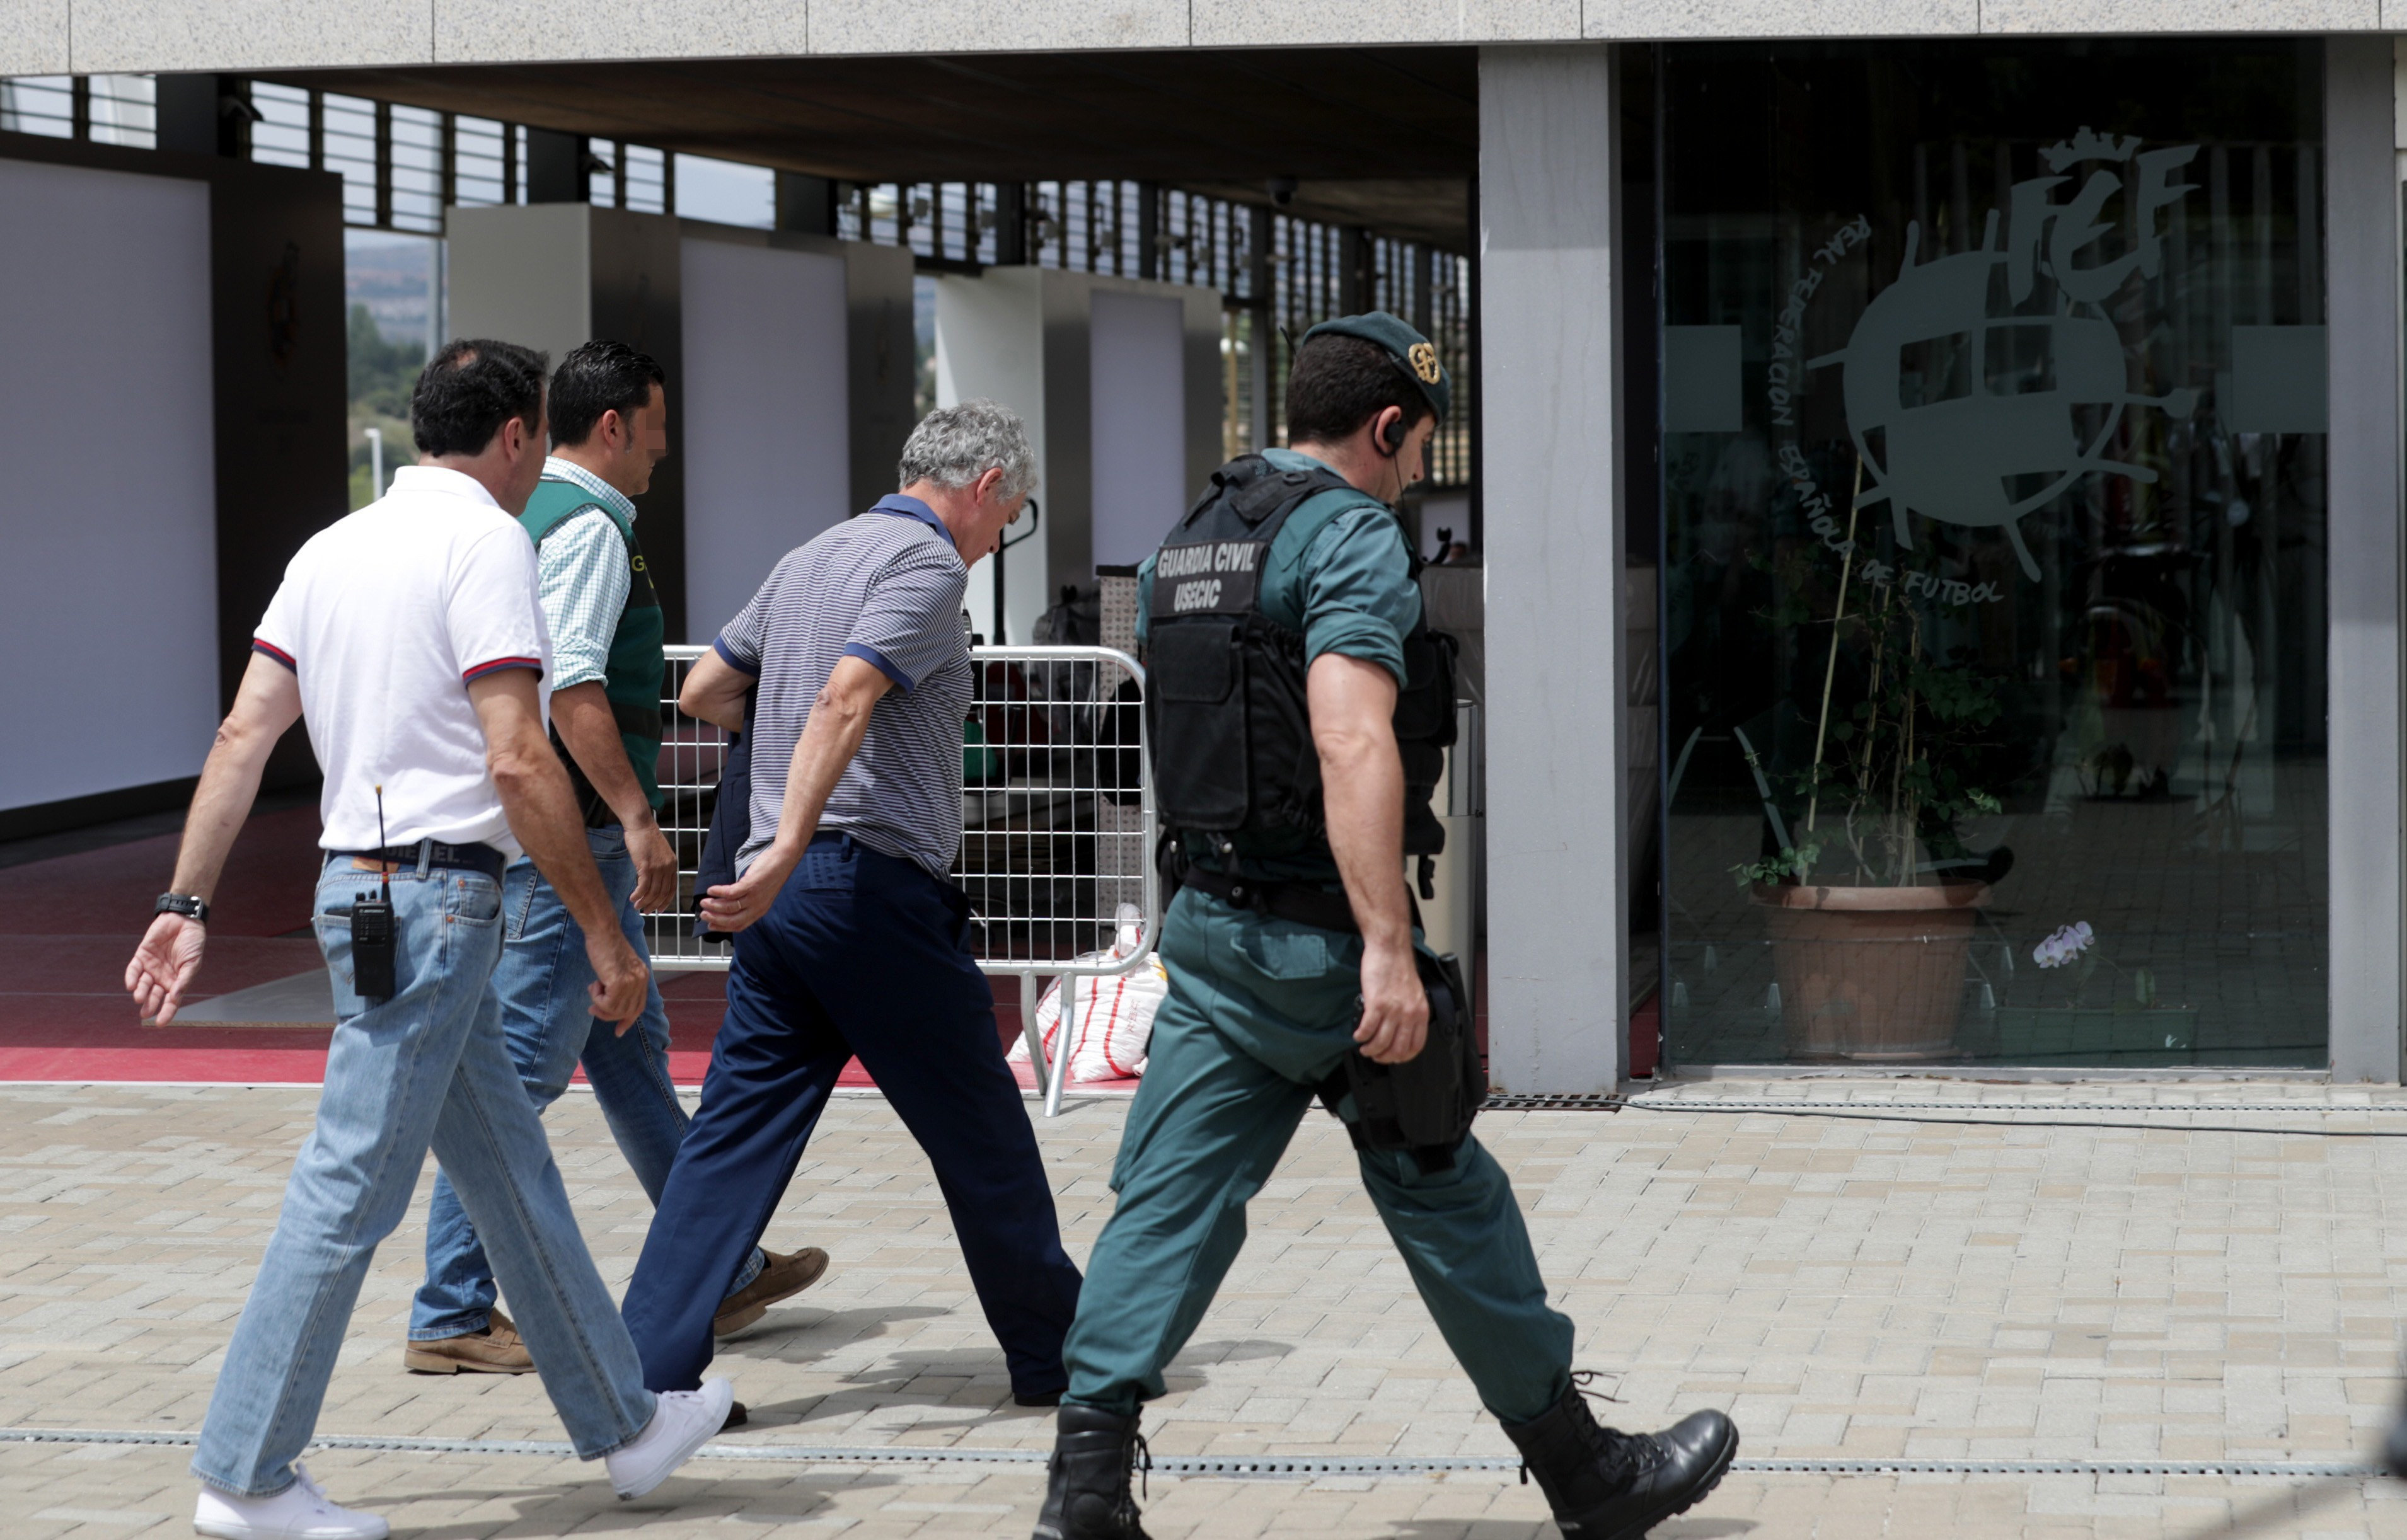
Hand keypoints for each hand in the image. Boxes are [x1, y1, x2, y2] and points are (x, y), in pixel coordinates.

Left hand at [126, 913, 206, 1025]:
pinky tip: (130, 985)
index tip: (160, 1024)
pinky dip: (131, 978)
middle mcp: (162, 977)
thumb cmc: (192, 943)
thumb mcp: (193, 963)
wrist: (183, 920)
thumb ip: (184, 979)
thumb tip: (175, 997)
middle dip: (149, 1005)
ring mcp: (151, 967)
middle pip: (154, 995)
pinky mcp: (141, 956)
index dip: (166, 1012)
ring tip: (138, 998)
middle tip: (145, 1013)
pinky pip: (133, 969)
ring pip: (142, 984)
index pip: (171, 1001)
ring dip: (140, 992)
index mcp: (176, 981)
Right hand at [584, 930, 649, 1034]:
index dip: (628, 1020)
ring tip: (594, 987)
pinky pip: (607, 1004)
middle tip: (593, 1008)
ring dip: (600, 1003)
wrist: (602, 931)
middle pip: (626, 1012)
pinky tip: (594, 984)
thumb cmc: (605, 945)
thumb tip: (611, 1003)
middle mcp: (641, 980)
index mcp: (642, 976)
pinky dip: (597, 998)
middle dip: (608, 1014)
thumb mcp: (618, 966)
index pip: (638, 1006)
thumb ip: (620, 983)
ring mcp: (632, 982)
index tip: (619, 1032)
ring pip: (615, 1010)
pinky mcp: (620, 982)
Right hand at [628, 819, 678, 914]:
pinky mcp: (646, 866)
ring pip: (653, 891)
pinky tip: (632, 898)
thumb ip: (659, 867)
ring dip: (644, 901)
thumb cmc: (646, 838)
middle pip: (662, 893)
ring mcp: (658, 867)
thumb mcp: (658, 854)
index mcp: (673, 865)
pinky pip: (643, 886)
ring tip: (637, 907)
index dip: (665, 901)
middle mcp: (668, 867)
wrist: (641, 825)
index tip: (660, 909)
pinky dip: (638, 894)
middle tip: (645, 911)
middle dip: (654, 904)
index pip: (672, 888)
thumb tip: (652, 882)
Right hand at [697, 848, 794, 935]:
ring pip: (729, 907)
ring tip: (704, 901)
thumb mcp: (761, 894)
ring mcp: (755, 896)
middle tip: (704, 914)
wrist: (783, 860)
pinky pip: (730, 892)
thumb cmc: (770, 875)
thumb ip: (748, 903)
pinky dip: (718, 892)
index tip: (710, 925)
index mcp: (759, 911)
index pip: (739, 926)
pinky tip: (711, 890)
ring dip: (714, 905)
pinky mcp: (751, 885)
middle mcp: (757, 907)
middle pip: (732, 920)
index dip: (722, 927)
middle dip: (715, 919)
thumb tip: (727, 906)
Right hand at [1353, 939, 1428, 1064]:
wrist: (1390, 949)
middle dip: (1384, 1057)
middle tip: (1375, 1055)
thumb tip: (1399, 1030)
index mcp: (1420, 1012)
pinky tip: (1358, 1035)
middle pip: (1397, 1049)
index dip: (1402, 1057)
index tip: (1393, 1057)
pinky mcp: (1377, 1004)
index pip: (1416, 1046)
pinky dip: (1361, 1036)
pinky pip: (1368, 1029)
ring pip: (1381, 1043)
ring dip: (1370, 1050)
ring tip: (1365, 1047)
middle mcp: (1409, 1014)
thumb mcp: (1414, 993)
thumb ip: (1410, 1012)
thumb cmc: (1399, 967)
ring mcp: (1393, 1010)